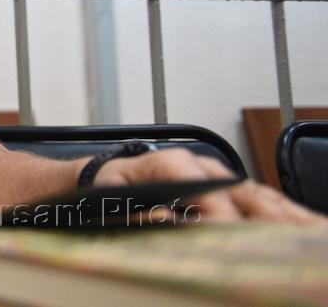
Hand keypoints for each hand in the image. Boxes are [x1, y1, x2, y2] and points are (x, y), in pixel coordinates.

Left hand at [96, 147, 326, 225]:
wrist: (102, 180)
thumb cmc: (107, 192)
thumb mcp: (111, 203)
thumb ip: (138, 213)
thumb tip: (167, 217)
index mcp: (169, 165)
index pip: (202, 187)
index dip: (218, 213)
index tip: (231, 238)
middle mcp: (199, 166)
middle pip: (241, 192)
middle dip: (268, 220)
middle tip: (290, 245)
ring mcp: (216, 177)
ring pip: (259, 198)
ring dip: (289, 219)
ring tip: (316, 235)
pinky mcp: (226, 191)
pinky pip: (261, 204)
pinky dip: (287, 216)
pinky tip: (311, 228)